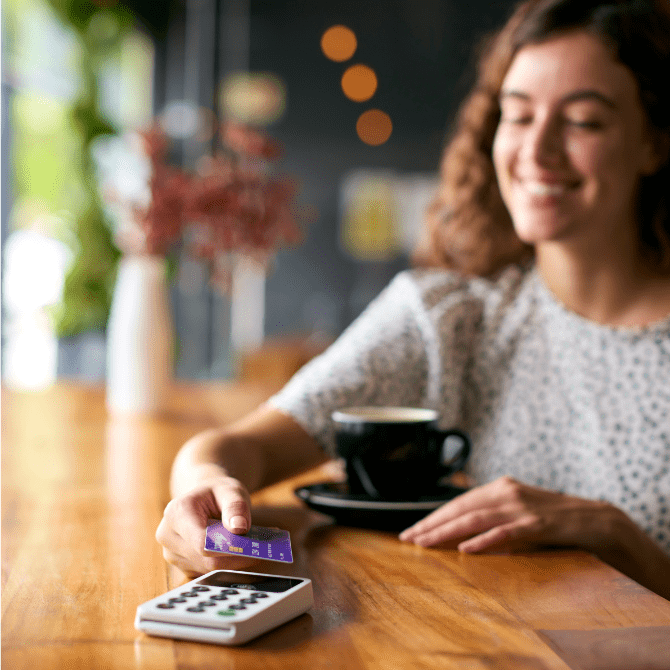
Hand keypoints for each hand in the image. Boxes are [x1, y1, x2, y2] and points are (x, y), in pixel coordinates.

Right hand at [155, 475, 257, 576]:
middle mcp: (168, 535)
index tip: (252, 547)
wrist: (202, 499)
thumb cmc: (216, 493)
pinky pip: (205, 572)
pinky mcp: (181, 564)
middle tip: (260, 551)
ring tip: (252, 549)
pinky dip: (225, 565)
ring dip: (231, 562)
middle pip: (205, 558)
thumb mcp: (230, 490)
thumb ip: (235, 506)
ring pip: (207, 568)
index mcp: (177, 513)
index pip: (201, 541)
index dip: (227, 547)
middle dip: (235, 557)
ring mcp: (171, 552)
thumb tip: (239, 528)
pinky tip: (238, 554)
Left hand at [399, 476, 618, 554]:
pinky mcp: (537, 524)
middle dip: (432, 524)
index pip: (459, 502)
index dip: (434, 516)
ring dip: (447, 531)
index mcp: (500, 488)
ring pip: (476, 519)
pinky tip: (465, 549)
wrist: (594, 519)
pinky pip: (506, 533)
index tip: (413, 530)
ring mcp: (522, 507)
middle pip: (462, 508)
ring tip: (425, 542)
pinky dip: (484, 541)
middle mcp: (507, 492)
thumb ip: (492, 516)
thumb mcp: (517, 511)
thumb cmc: (551, 518)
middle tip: (409, 538)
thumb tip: (459, 532)